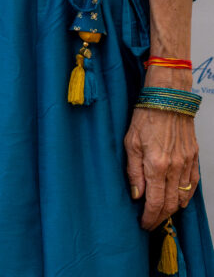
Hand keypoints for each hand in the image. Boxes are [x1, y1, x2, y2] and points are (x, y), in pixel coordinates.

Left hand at [125, 106, 199, 229]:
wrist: (168, 99)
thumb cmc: (146, 117)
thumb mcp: (130, 143)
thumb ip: (134, 171)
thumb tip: (137, 195)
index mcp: (156, 165)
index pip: (155, 202)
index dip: (150, 217)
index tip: (144, 224)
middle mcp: (175, 168)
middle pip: (170, 204)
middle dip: (160, 217)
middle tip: (151, 223)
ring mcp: (187, 164)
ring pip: (183, 198)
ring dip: (173, 209)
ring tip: (161, 213)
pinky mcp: (194, 159)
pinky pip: (193, 185)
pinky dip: (185, 197)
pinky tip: (178, 200)